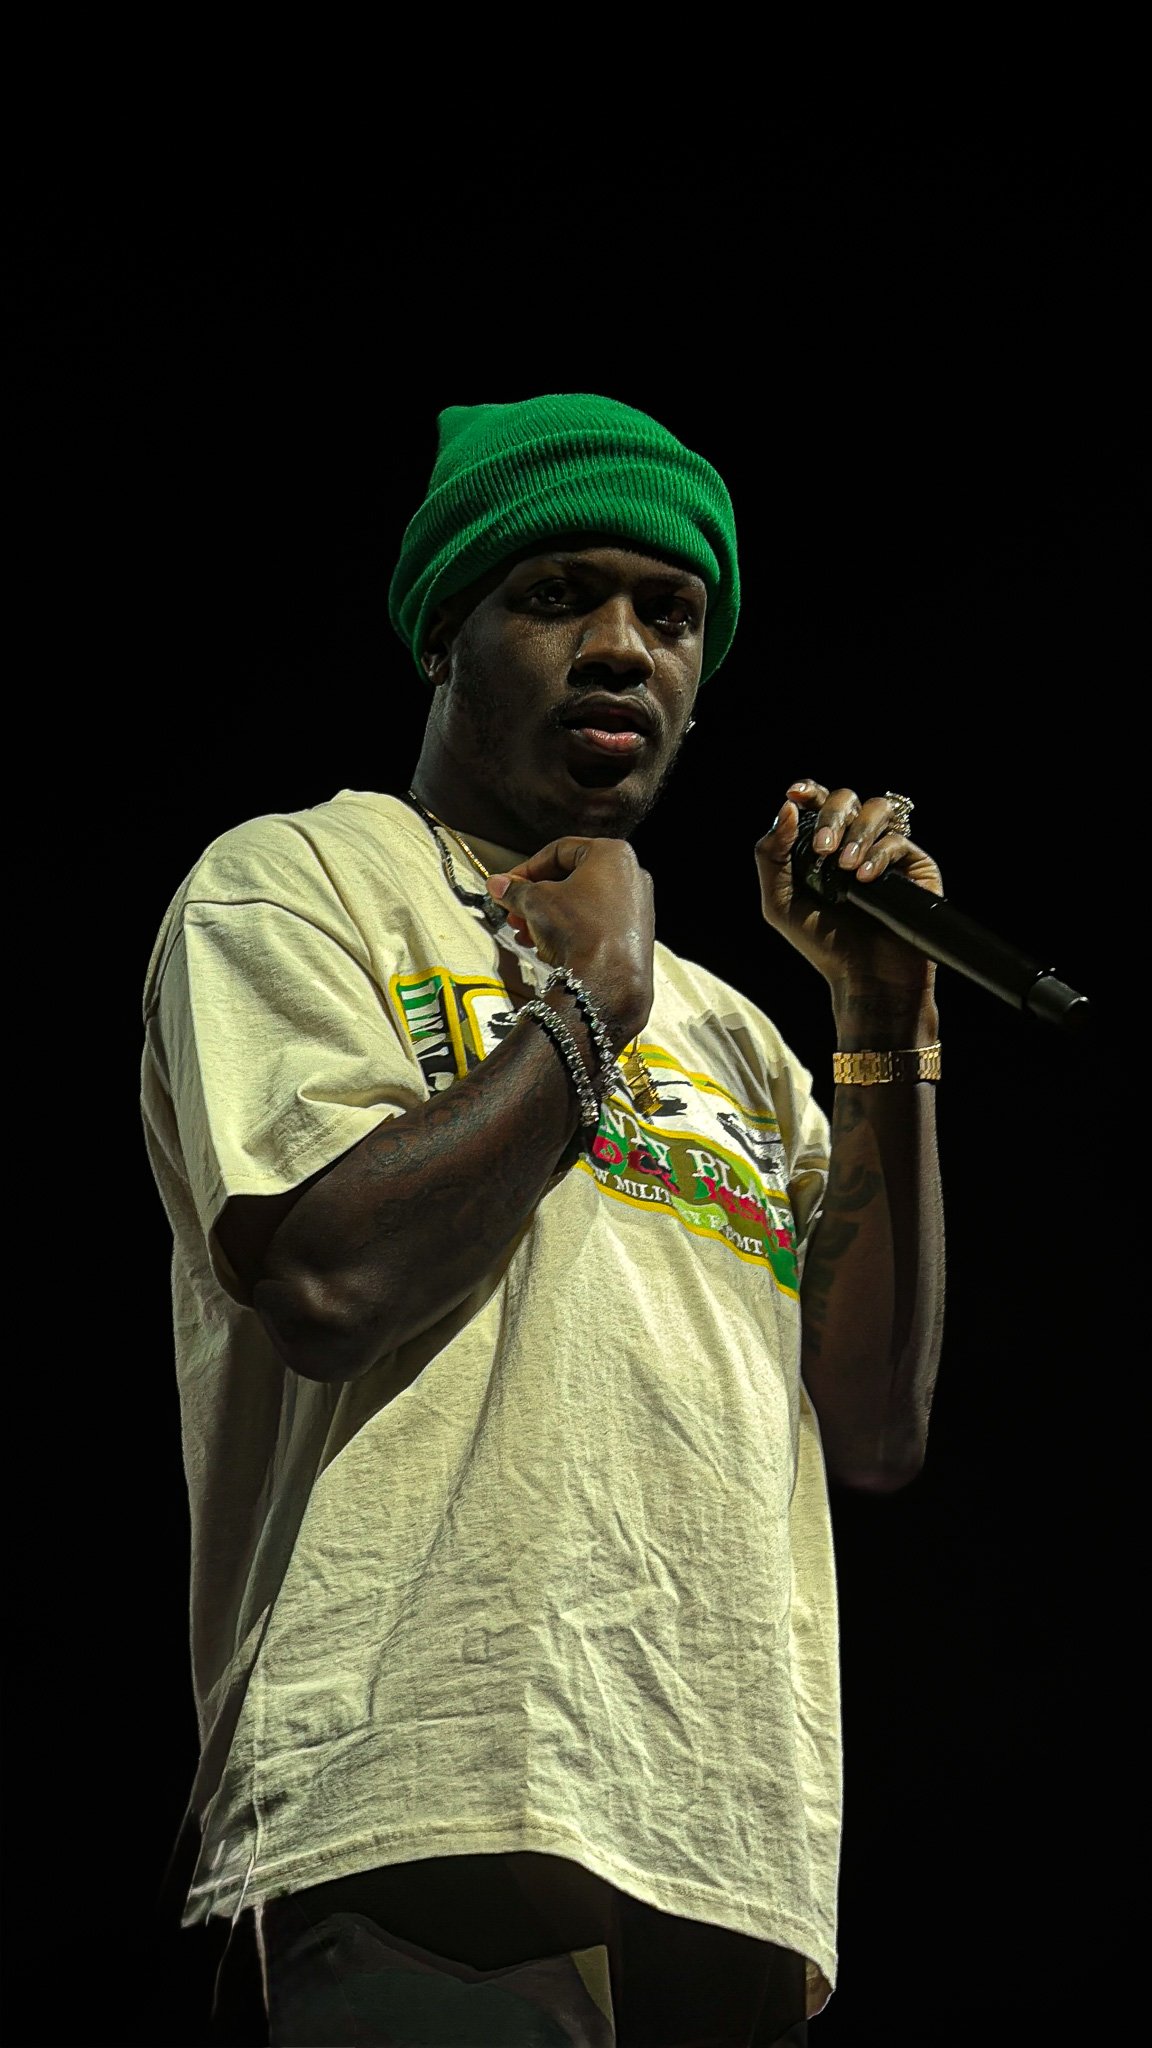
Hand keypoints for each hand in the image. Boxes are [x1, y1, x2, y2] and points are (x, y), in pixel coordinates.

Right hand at [488, 838, 654, 1047]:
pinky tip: (548, 949)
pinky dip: (570, 932)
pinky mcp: (635, 935)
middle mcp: (631, 875)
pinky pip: (596, 925)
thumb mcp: (536, 903)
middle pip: (570, 879)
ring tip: (526, 934)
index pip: (559, 851)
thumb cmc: (582, 931)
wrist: (609, 980)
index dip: (526, 868)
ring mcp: (637, 907)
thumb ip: (515, 890)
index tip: (509, 884)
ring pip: (581, 905)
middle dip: (536, 898)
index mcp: (613, 854)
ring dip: (548, 917)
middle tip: (515, 912)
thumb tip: (499, 885)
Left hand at [755, 780, 943, 1005]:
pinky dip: (878, 855)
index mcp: (823, 846)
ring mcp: (887, 851)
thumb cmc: (822, 944)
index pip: (819, 803)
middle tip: (822, 850)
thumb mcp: (780, 901)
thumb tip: (785, 807)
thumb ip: (771, 854)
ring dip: (857, 831)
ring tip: (845, 867)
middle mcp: (856, 842)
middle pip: (847, 798)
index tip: (794, 794)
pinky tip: (865, 880)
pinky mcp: (915, 865)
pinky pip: (898, 841)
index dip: (809, 790)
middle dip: (831, 817)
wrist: (864, 978)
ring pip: (878, 809)